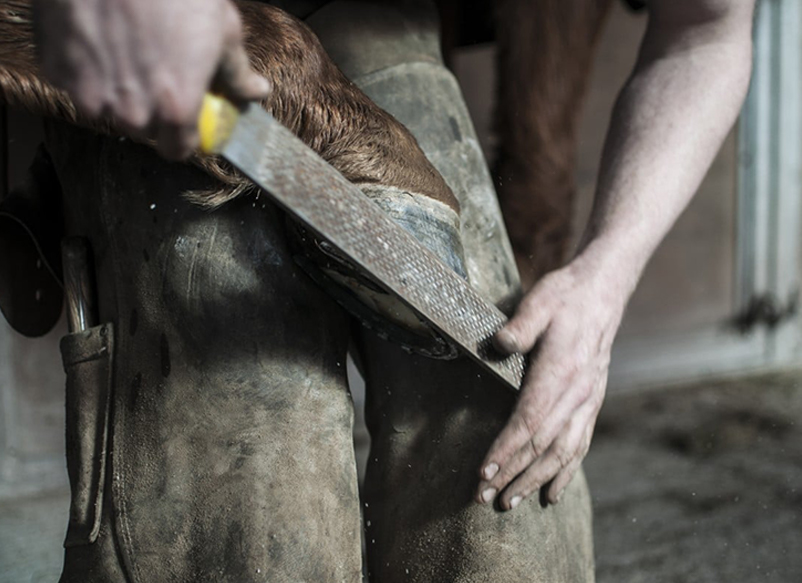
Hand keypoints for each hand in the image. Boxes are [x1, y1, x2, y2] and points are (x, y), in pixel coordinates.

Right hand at [33, 0, 269, 158]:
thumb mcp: (222, 29)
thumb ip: (237, 71)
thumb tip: (256, 91)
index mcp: (176, 109)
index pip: (177, 150)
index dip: (183, 135)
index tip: (185, 119)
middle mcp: (131, 112)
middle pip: (141, 130)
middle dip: (150, 110)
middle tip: (156, 73)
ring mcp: (89, 92)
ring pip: (104, 109)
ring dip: (115, 90)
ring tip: (126, 49)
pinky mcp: (56, 70)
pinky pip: (73, 81)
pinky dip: (84, 66)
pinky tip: (98, 36)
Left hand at [476, 253, 627, 509]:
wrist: (603, 292)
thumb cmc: (564, 296)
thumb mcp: (539, 302)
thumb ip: (519, 325)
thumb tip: (497, 345)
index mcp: (562, 371)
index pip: (530, 421)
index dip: (506, 449)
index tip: (484, 472)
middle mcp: (579, 393)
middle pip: (543, 445)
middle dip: (513, 475)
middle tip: (484, 498)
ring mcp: (588, 401)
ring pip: (563, 453)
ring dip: (536, 481)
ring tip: (510, 503)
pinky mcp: (591, 403)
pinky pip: (579, 446)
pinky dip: (565, 473)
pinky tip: (551, 494)